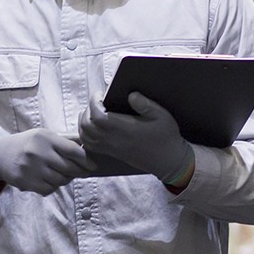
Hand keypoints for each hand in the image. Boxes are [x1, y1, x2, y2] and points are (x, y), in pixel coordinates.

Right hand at [0, 129, 93, 195]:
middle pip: (69, 168)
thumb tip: (87, 143)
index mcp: (45, 138)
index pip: (73, 150)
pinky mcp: (26, 182)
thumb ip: (65, 139)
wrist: (0, 155)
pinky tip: (50, 180)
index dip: (86, 159)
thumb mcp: (44, 135)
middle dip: (80, 171)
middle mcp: (38, 153)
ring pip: (60, 180)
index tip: (93, 165)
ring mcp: (32, 169)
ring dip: (66, 179)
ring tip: (64, 174)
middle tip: (85, 172)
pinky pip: (49, 189)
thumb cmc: (28, 143)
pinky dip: (53, 187)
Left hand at [77, 92, 193, 183]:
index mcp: (125, 129)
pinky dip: (85, 134)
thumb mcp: (162, 116)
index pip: (98, 116)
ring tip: (94, 110)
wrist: (168, 161)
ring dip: (84, 121)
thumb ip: (146, 105)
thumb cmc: (166, 137)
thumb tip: (131, 95)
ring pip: (85, 136)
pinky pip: (90, 145)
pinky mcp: (111, 153)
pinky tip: (93, 125)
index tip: (101, 92)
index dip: (94, 102)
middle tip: (98, 100)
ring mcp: (111, 148)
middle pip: (87, 125)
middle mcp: (114, 140)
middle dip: (87, 109)